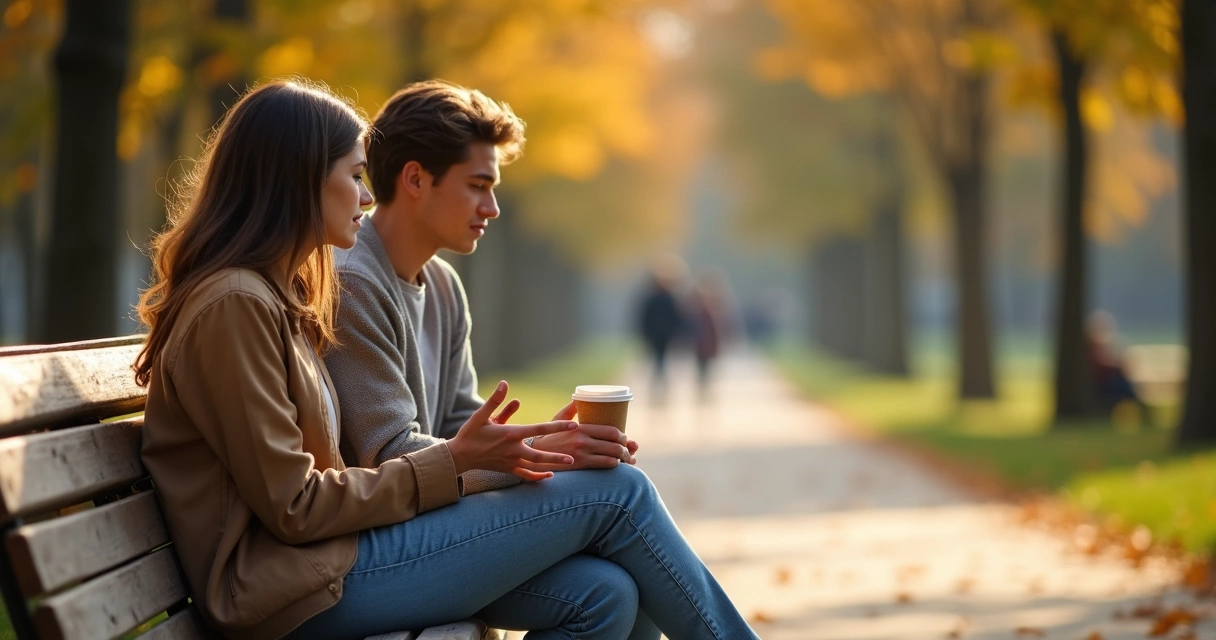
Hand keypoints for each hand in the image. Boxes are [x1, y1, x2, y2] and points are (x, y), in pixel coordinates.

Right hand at [448, 381, 576, 480]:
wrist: (459, 456)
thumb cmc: (470, 433)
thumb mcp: (481, 415)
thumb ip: (495, 400)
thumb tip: (505, 383)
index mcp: (510, 434)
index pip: (539, 429)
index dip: (557, 427)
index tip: (572, 425)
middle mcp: (513, 449)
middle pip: (540, 454)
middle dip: (557, 455)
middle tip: (574, 456)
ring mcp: (511, 461)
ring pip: (535, 465)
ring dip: (552, 465)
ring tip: (569, 465)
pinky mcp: (508, 469)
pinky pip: (526, 474)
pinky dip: (538, 476)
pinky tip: (549, 476)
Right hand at [529, 402, 639, 470]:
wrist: (535, 454)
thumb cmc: (548, 437)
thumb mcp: (558, 420)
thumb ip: (570, 410)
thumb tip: (577, 399)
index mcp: (581, 427)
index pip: (611, 430)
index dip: (623, 436)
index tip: (626, 439)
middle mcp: (583, 440)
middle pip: (615, 444)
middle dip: (627, 449)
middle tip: (630, 451)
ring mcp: (582, 453)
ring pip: (612, 456)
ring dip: (624, 459)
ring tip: (628, 460)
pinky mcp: (580, 465)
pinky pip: (604, 465)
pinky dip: (614, 465)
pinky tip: (616, 466)